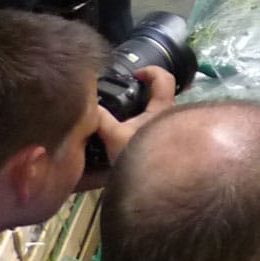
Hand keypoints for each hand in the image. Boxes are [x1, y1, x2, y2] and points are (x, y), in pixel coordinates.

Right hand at [79, 66, 176, 189]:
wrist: (155, 189)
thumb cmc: (140, 156)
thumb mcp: (114, 136)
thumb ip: (100, 118)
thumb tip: (86, 105)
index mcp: (163, 109)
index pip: (165, 78)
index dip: (150, 71)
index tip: (134, 75)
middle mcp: (172, 118)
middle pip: (163, 98)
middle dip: (145, 96)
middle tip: (126, 99)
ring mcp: (173, 134)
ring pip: (159, 117)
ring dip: (144, 117)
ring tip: (123, 121)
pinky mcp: (169, 149)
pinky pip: (157, 132)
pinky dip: (144, 132)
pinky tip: (129, 141)